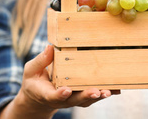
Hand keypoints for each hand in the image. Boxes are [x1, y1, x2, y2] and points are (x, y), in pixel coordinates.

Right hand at [0, 45, 119, 118]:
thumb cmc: (35, 81)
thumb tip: (50, 47)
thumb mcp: (31, 70)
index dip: (61, 94)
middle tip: (96, 91)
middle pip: (75, 100)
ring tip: (109, 91)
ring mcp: (73, 99)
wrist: (38, 98)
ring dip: (98, 96)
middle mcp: (62, 99)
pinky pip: (93, 96)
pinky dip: (104, 93)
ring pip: (86, 100)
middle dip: (87, 95)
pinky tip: (116, 89)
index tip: (66, 90)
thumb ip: (40, 61)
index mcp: (47, 93)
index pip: (54, 96)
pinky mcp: (81, 96)